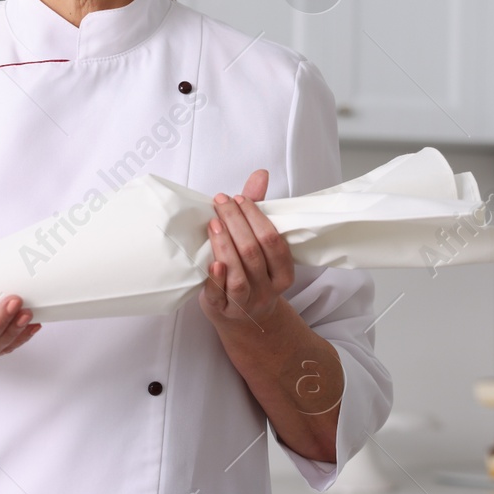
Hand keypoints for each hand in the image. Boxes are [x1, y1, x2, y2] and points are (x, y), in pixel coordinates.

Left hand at [200, 168, 294, 325]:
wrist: (241, 318)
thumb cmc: (250, 274)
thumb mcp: (258, 244)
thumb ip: (257, 210)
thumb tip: (260, 175)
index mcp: (283, 273)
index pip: (272, 241)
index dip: (256, 217)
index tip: (239, 199)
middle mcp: (267, 290)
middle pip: (253, 254)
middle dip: (236, 224)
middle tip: (221, 203)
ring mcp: (245, 303)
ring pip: (239, 276)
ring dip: (225, 246)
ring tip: (213, 223)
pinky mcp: (222, 310)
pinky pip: (219, 297)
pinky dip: (216, 280)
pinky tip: (211, 263)